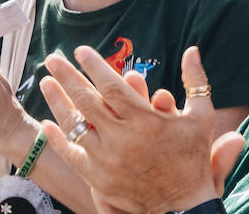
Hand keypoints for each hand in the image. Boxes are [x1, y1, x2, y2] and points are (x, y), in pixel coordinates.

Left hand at [39, 45, 240, 213]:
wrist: (183, 204)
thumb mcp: (202, 115)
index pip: (112, 86)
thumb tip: (191, 50)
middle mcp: (123, 139)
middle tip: (53, 59)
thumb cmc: (193, 156)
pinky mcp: (98, 179)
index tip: (81, 51)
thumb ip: (195, 81)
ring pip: (75, 125)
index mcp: (147, 120)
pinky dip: (57, 138)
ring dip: (58, 102)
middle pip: (88, 101)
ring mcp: (108, 160)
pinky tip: (47, 122)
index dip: (95, 66)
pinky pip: (71, 154)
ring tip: (46, 83)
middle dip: (68, 76)